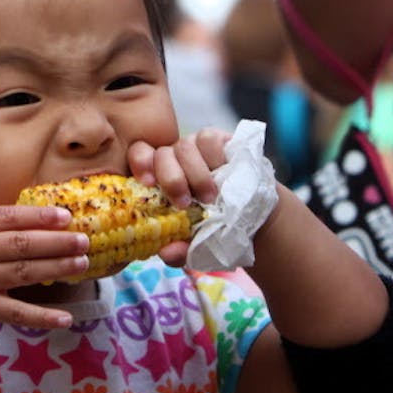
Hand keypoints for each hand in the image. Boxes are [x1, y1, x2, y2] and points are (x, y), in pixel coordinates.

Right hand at [0, 204, 89, 350]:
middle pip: (19, 243)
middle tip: (84, 239)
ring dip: (56, 267)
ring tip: (81, 263)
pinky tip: (66, 317)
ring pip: (23, 272)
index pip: (5, 216)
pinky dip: (43, 316)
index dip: (38, 215)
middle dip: (56, 240)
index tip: (65, 216)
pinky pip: (17, 312)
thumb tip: (30, 222)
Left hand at [128, 129, 230, 265]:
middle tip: (184, 203)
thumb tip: (166, 253)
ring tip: (210, 198)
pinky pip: (208, 139)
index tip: (147, 183)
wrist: (252, 222)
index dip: (140, 163)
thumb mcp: (197, 247)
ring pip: (184, 146)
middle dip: (171, 179)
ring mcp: (195, 147)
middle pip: (161, 154)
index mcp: (159, 178)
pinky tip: (223, 172)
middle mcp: (174, 159)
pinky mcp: (218, 140)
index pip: (139, 157)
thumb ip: (180, 252)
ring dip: (196, 174)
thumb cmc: (215, 230)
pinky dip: (213, 156)